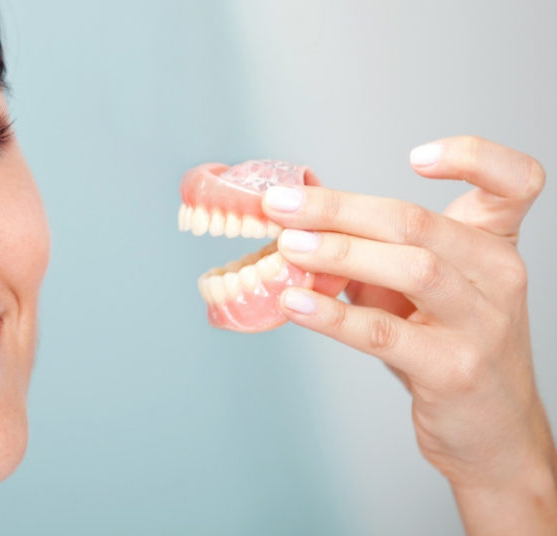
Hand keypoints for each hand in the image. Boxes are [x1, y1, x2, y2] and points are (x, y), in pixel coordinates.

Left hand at [261, 136, 556, 533]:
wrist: (492, 435)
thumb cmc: (447, 349)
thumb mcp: (418, 292)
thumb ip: (371, 252)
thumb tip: (295, 217)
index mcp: (493, 246)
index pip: (515, 182)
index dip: (473, 157)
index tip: (416, 156)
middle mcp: (498, 276)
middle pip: (419, 223)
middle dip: (340, 209)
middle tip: (281, 205)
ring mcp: (481, 324)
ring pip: (412, 268)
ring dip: (340, 253)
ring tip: (287, 248)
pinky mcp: (453, 369)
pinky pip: (385, 333)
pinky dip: (334, 315)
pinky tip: (295, 302)